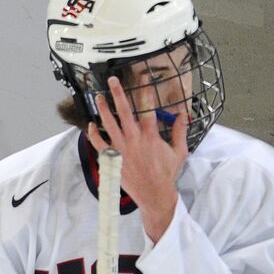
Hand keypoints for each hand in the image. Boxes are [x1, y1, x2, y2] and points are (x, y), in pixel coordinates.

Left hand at [87, 74, 186, 241]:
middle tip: (112, 81)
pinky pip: (98, 144)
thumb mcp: (179, 152)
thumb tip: (183, 115)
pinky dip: (93, 134)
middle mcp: (134, 140)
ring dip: (102, 109)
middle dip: (118, 94)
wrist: (154, 194)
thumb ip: (180, 132)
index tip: (143, 79)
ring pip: (108, 124)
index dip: (145, 93)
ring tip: (98, 97)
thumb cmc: (166, 174)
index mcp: (151, 136)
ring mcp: (121, 148)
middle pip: (124, 112)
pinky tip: (90, 125)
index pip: (148, 109)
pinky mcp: (112, 158)